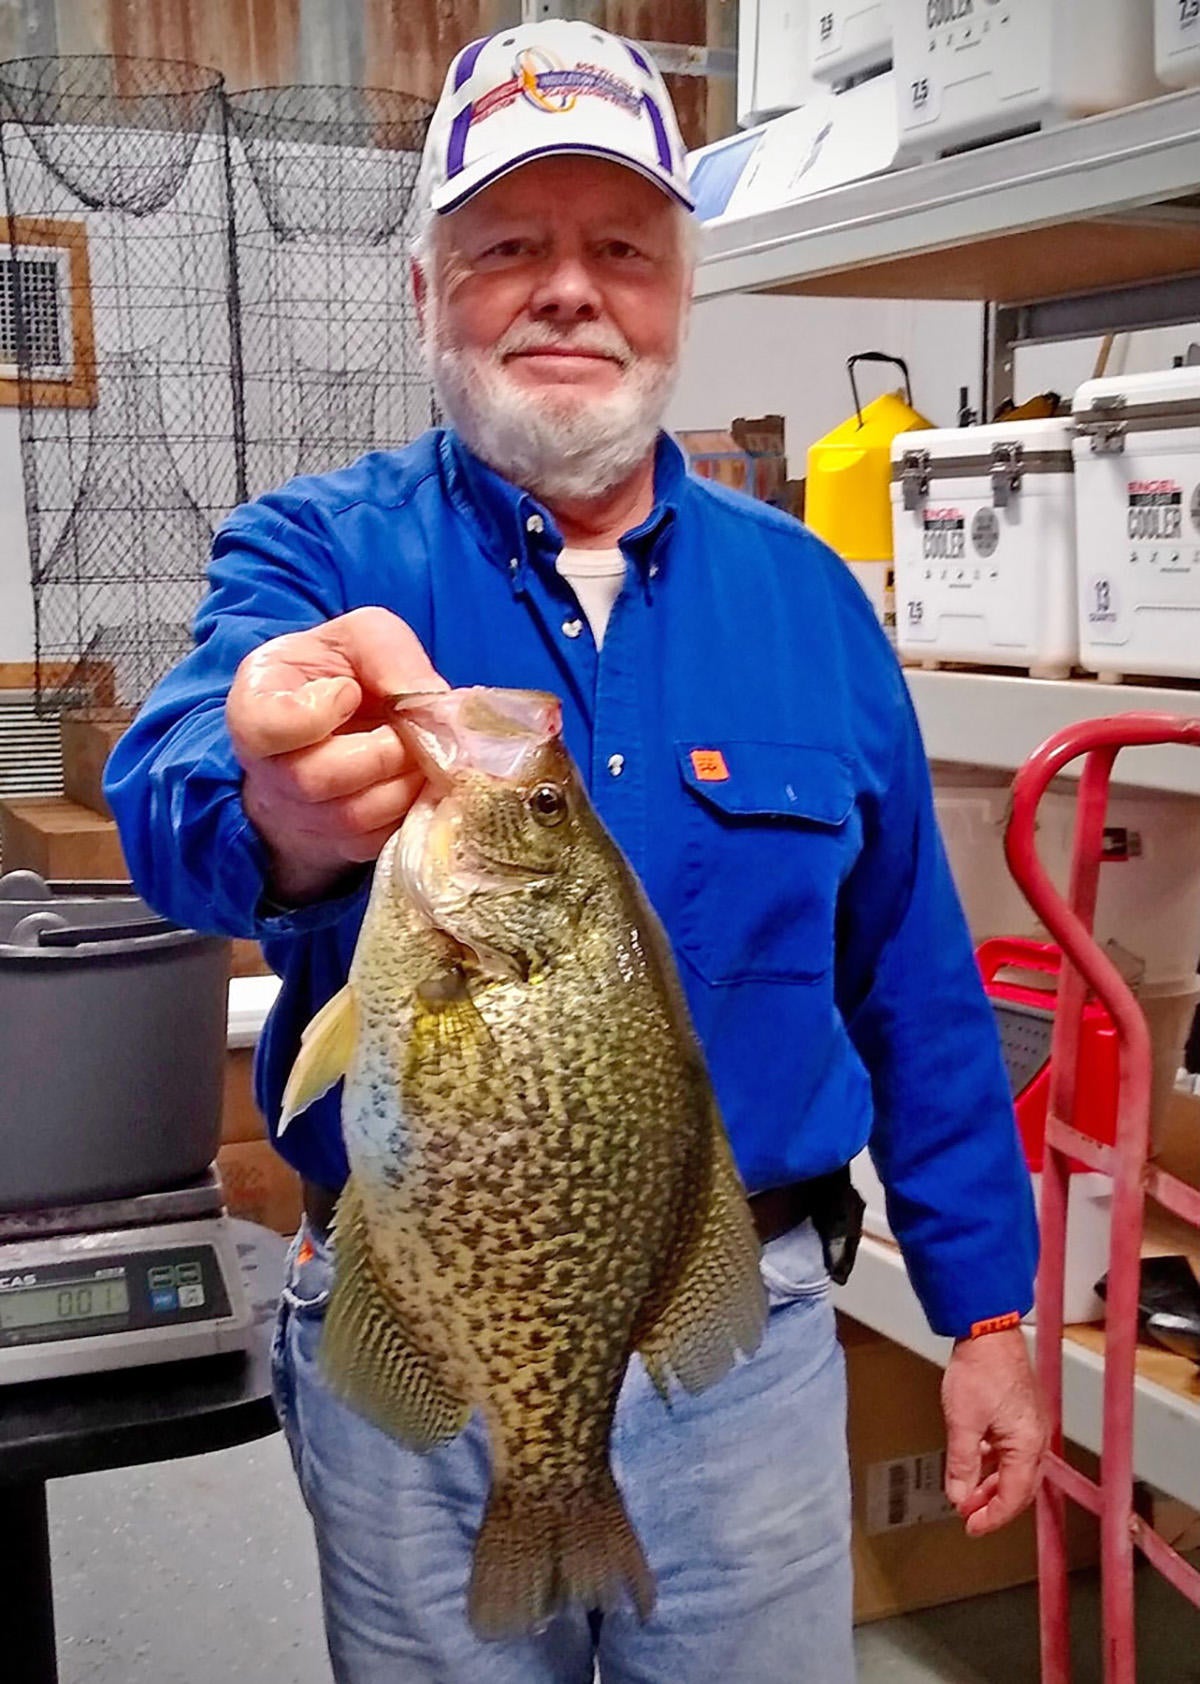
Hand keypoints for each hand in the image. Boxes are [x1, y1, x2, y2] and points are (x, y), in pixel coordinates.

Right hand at [227, 607, 446, 904]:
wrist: (344, 727)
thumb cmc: (343, 674)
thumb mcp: (360, 638)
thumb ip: (389, 655)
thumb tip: (431, 706)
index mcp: (254, 706)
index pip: (266, 728)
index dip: (318, 712)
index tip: (348, 691)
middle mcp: (268, 770)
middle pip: (315, 779)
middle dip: (381, 751)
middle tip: (407, 727)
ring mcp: (301, 816)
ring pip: (354, 817)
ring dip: (406, 781)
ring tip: (423, 750)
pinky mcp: (342, 846)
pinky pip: (383, 839)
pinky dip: (417, 808)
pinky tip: (424, 777)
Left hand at [940, 1327, 1048, 1536]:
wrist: (987, 1330)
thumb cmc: (980, 1369)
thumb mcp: (963, 1422)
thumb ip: (962, 1464)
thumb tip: (959, 1496)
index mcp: (1027, 1446)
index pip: (1013, 1497)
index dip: (992, 1517)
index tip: (971, 1526)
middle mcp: (1036, 1439)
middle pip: (1019, 1486)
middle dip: (994, 1505)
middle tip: (970, 1516)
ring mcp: (1031, 1425)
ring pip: (1015, 1468)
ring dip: (993, 1484)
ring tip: (969, 1493)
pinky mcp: (1022, 1412)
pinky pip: (1012, 1449)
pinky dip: (995, 1462)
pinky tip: (978, 1462)